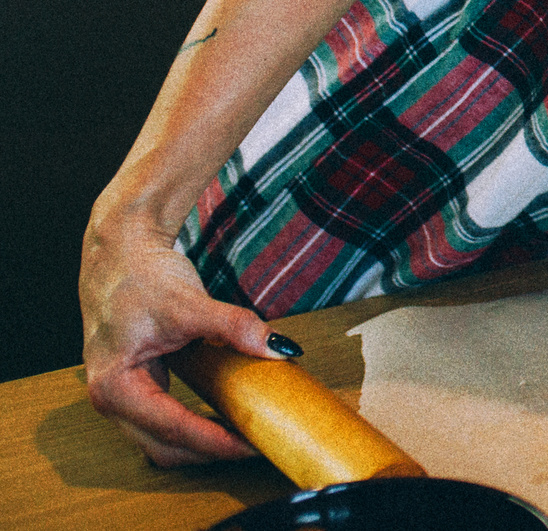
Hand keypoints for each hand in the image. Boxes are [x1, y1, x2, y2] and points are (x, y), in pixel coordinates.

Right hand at [80, 216, 283, 465]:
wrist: (120, 255)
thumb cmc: (139, 277)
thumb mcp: (189, 303)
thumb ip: (234, 326)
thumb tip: (277, 347)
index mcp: (115, 386)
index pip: (172, 429)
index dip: (215, 441)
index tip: (251, 445)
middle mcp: (112, 400)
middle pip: (164, 447)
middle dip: (210, 452)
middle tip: (256, 445)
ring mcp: (122, 397)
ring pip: (162, 441)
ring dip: (202, 444)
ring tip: (246, 436)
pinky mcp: (136, 389)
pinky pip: (165, 423)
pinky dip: (195, 428)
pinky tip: (226, 420)